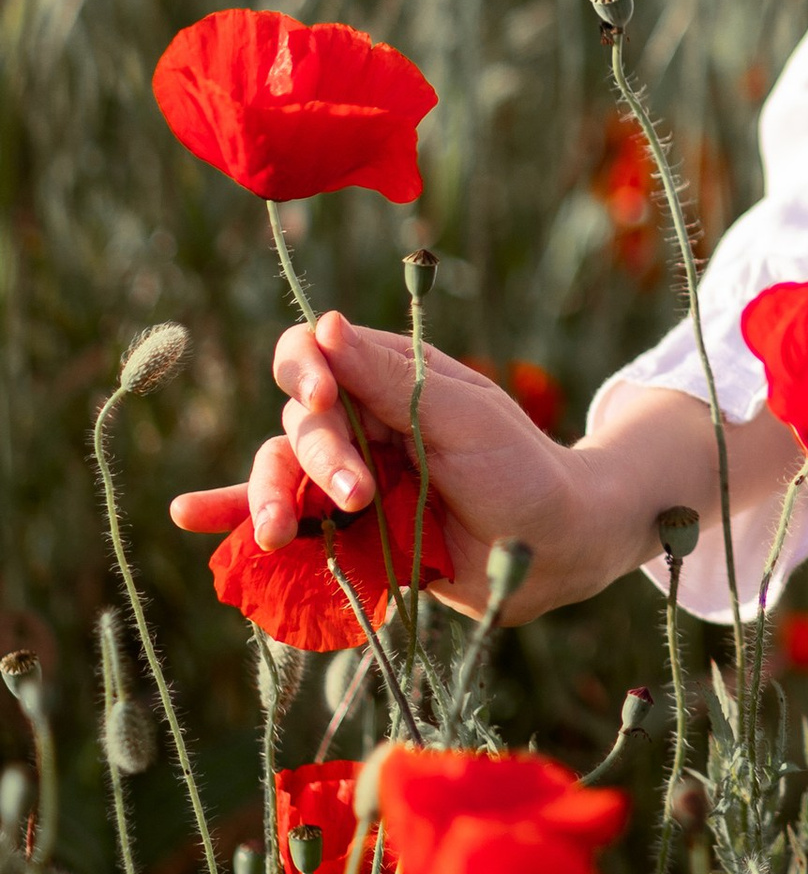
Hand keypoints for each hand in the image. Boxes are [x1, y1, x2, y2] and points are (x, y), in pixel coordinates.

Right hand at [170, 313, 602, 622]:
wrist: (550, 549)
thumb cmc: (520, 468)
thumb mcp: (464, 417)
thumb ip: (391, 380)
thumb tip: (323, 325)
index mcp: (387, 378)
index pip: (316, 355)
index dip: (305, 371)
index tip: (323, 396)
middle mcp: (359, 423)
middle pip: (297, 424)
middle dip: (317, 457)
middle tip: (359, 493)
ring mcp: (346, 480)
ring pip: (278, 474)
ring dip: (267, 498)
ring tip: (276, 534)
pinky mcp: (343, 535)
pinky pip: (282, 522)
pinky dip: (232, 516)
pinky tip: (190, 514)